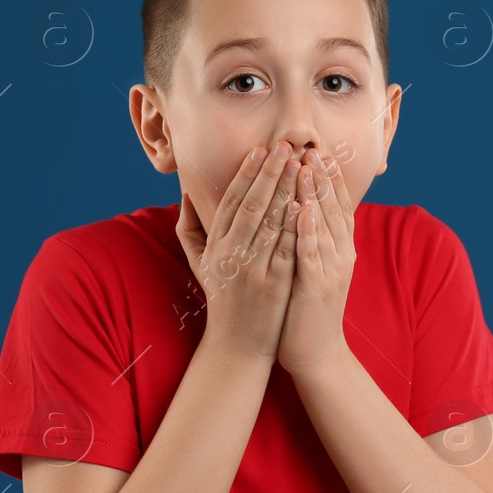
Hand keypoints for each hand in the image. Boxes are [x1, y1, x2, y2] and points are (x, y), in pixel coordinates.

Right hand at [175, 141, 302, 362]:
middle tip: (285, 146)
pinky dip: (296, 225)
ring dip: (287, 190)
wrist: (237, 345)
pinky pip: (288, 249)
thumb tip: (186, 193)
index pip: (232, 201)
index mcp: (215, 245)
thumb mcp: (199, 262)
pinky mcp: (276, 285)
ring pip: (272, 223)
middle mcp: (232, 254)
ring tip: (301, 164)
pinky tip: (305, 202)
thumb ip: (190, 227)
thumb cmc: (221, 298)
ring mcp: (255, 270)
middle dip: (270, 173)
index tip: (260, 150)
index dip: (246, 173)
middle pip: (253, 205)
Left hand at [277, 147, 355, 376]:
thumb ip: (314, 239)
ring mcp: (330, 271)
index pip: (337, 206)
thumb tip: (305, 208)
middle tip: (311, 148)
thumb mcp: (315, 268)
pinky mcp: (316, 288)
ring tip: (305, 167)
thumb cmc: (307, 309)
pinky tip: (300, 209)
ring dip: (315, 195)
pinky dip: (307, 230)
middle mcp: (340, 255)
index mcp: (339, 249)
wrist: (317, 353)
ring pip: (323, 225)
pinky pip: (310, 254)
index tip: (319, 151)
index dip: (330, 179)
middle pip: (333, 209)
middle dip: (322, 177)